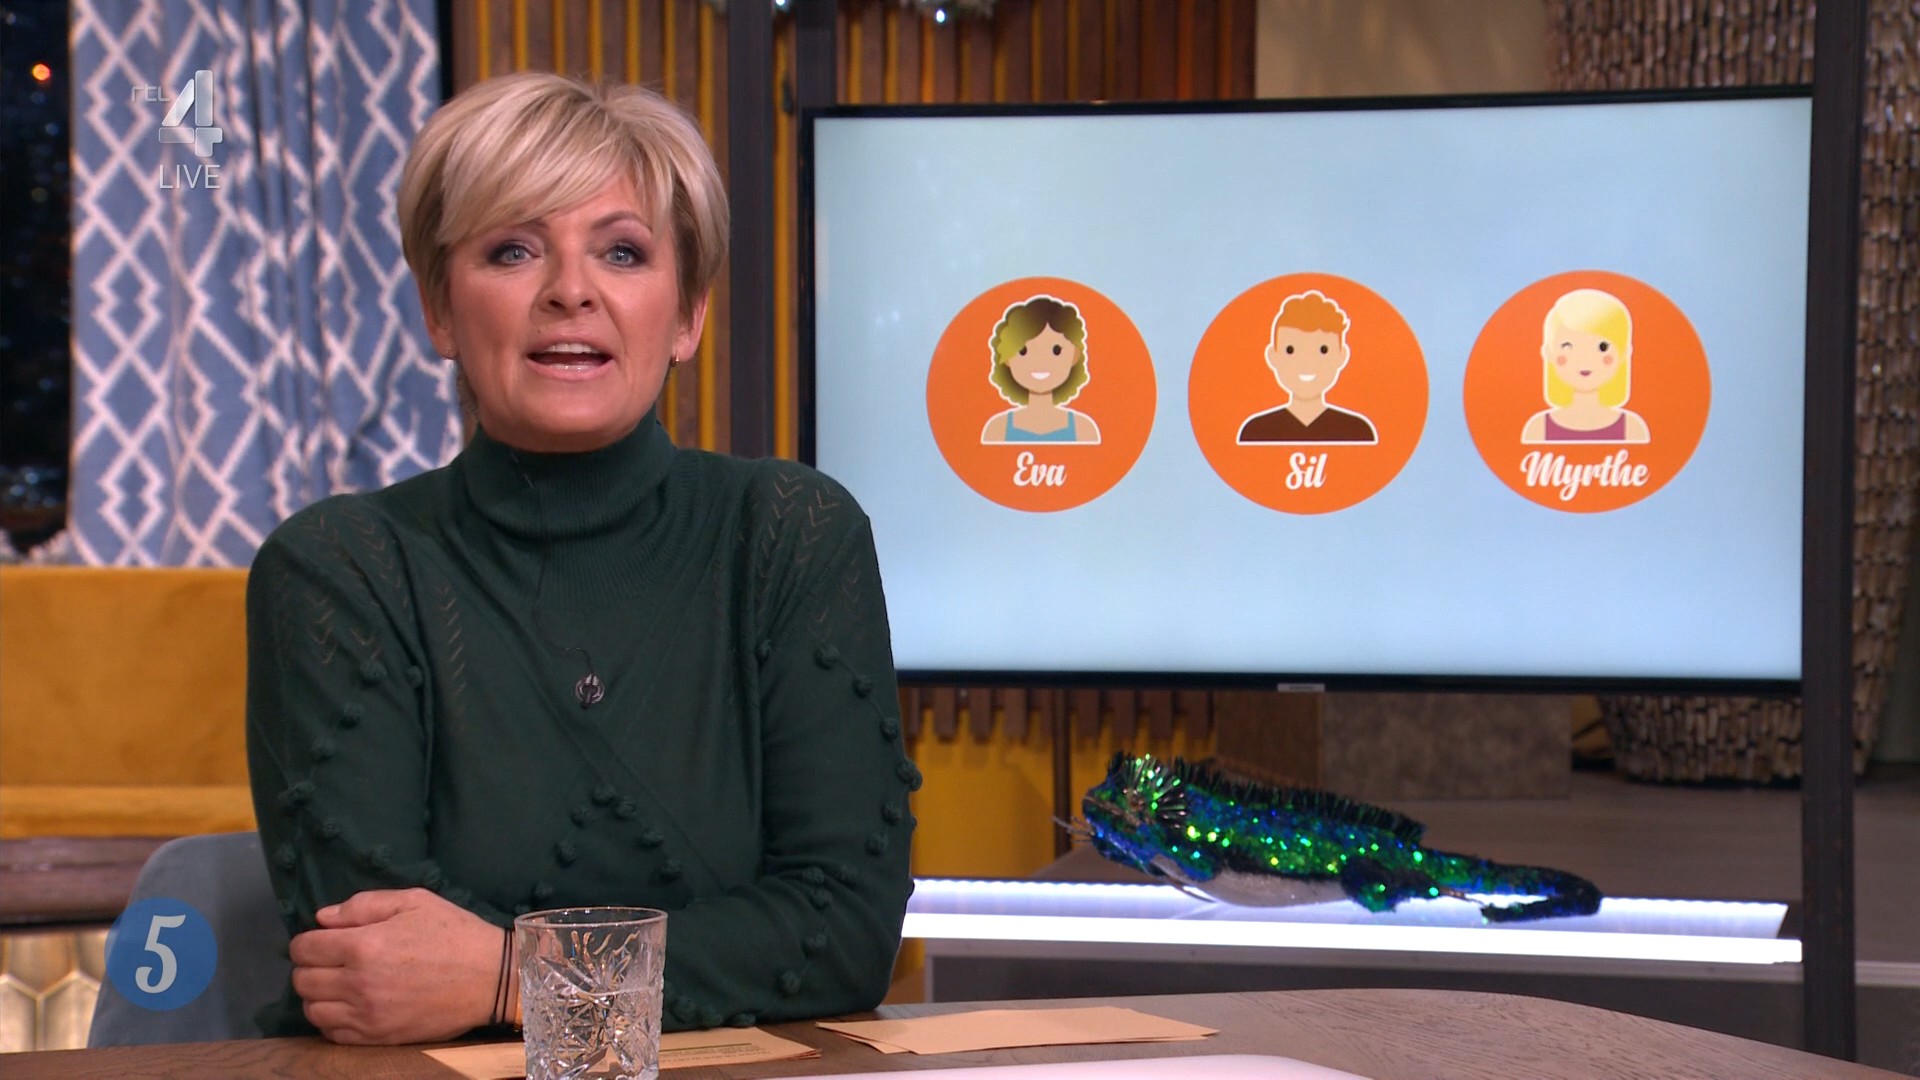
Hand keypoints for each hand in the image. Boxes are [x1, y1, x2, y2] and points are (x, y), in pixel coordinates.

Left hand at [289, 887, 504, 1044]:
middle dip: (309, 966)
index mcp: (364, 945)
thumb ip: (364, 904)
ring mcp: (367, 1015)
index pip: (304, 948)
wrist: (492, 978)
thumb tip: (323, 918)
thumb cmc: (455, 933)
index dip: (307, 941)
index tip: (322, 939)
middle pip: (302, 980)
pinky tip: (350, 1006)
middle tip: (331, 960)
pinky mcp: (378, 1037)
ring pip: (313, 1010)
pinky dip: (332, 1020)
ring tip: (339, 984)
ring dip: (318, 995)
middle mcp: (358, 984)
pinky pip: (333, 1034)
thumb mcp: (414, 901)